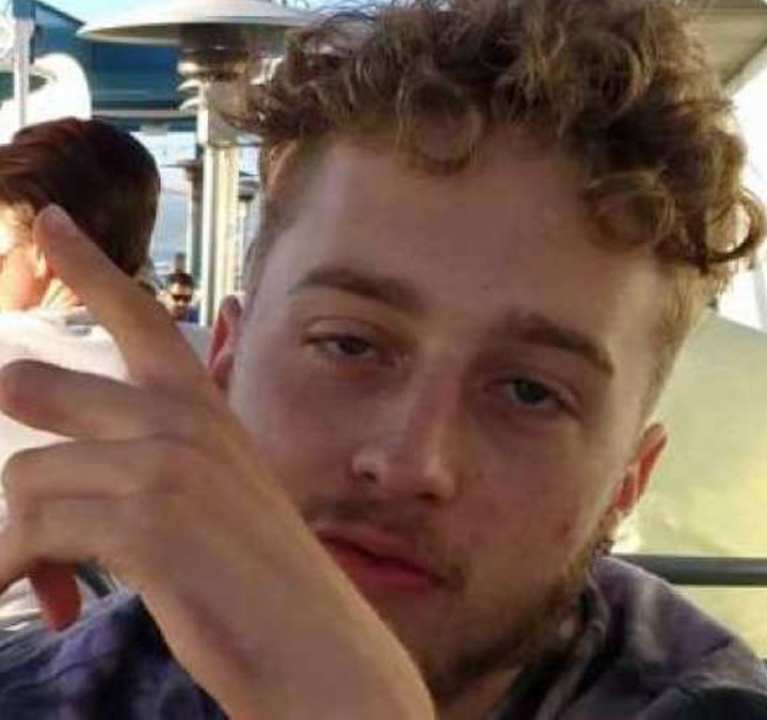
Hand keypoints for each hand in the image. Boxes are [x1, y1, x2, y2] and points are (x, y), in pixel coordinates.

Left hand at [0, 207, 433, 718]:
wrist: (319, 652)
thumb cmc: (262, 588)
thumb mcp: (216, 506)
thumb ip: (152, 466)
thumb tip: (50, 466)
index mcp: (207, 415)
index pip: (142, 321)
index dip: (90, 266)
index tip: (48, 222)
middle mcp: (186, 424)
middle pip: (36, 385)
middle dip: (14, 450)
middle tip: (25, 525)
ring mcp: (169, 467)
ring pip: (23, 475)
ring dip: (15, 545)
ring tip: (47, 593)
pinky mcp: (149, 521)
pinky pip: (30, 530)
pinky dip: (18, 574)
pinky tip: (51, 607)